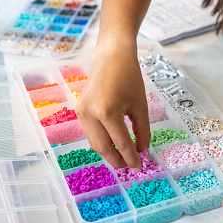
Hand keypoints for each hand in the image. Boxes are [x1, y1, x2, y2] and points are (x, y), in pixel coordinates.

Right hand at [75, 44, 150, 171]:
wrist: (111, 56)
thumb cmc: (129, 76)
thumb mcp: (140, 105)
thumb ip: (142, 131)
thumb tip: (142, 151)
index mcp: (106, 111)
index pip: (120, 143)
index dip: (131, 157)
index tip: (140, 167)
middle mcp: (89, 113)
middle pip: (103, 147)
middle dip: (117, 160)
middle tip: (131, 166)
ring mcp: (81, 112)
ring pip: (94, 142)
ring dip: (109, 153)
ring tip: (123, 158)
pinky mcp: (79, 109)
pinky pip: (91, 132)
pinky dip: (102, 141)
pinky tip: (114, 145)